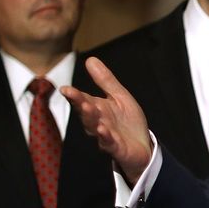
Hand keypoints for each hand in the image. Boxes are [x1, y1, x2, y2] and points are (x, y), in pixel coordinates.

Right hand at [59, 57, 152, 183]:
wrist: (143, 147)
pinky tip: (102, 130)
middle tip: (71, 93)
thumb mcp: (120, 97)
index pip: (83, 100)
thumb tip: (90, 59)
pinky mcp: (116, 148)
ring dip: (90, 118)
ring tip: (87, 107)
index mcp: (98, 109)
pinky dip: (105, 137)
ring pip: (94, 127)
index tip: (64, 88)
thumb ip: (105, 81)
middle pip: (86, 113)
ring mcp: (106, 136)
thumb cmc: (128, 122)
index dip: (74, 94)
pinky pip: (109, 143)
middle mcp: (98, 122)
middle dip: (79, 103)